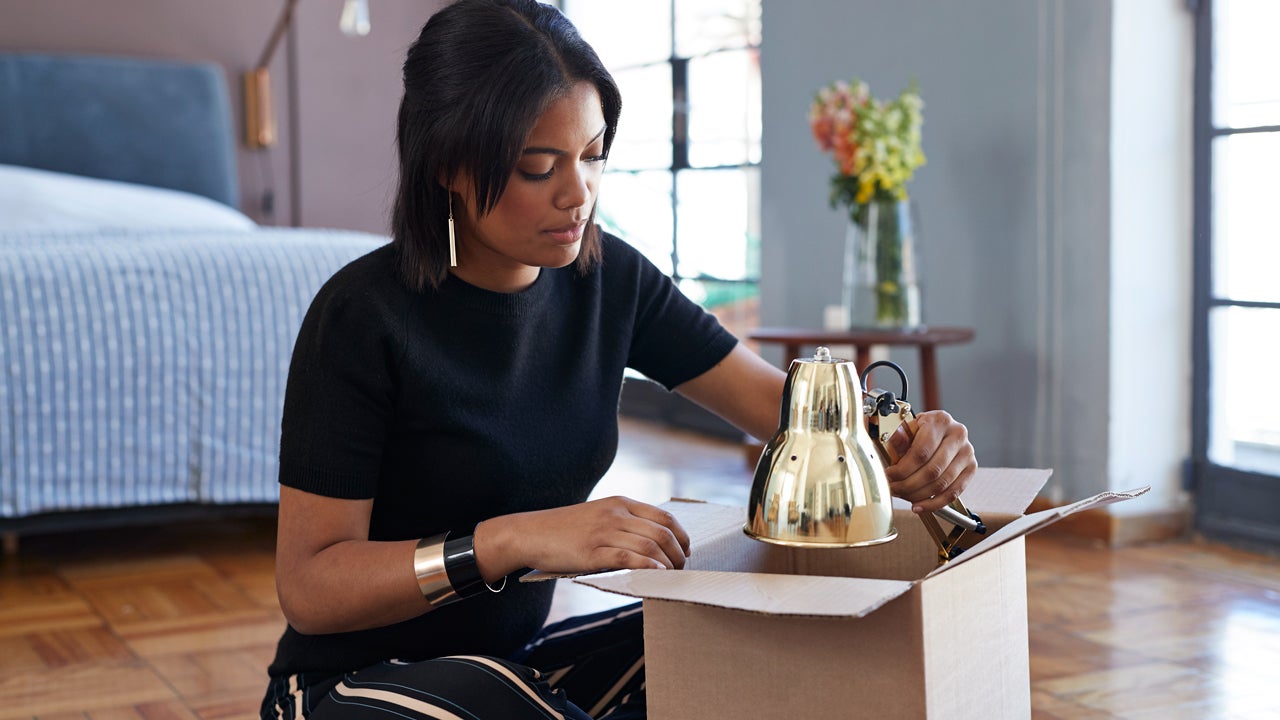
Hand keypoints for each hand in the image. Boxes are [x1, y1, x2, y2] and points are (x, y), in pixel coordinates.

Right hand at [479, 496, 690, 578]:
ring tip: (670, 576)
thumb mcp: (599, 515)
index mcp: (620, 503)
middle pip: (662, 533)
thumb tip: (654, 544)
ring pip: (649, 547)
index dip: (682, 536)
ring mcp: (604, 532)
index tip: (686, 551)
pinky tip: (656, 576)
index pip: (664, 517)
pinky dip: (648, 568)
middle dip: (678, 554)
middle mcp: (616, 514)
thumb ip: (624, 523)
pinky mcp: (592, 551)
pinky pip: (628, 558)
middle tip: (680, 568)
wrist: (531, 533)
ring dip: (667, 565)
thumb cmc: (566, 530)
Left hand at [883, 410, 977, 512]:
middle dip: (908, 485)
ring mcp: (967, 453)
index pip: (921, 452)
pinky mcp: (971, 469)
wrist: (940, 430)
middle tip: (894, 489)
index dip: (902, 469)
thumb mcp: (908, 428)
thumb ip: (900, 437)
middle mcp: (958, 435)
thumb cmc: (921, 430)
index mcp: (940, 421)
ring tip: (903, 496)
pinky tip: (919, 505)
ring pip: (942, 484)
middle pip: (932, 471)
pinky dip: (934, 503)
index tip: (889, 476)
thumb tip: (893, 441)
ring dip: (919, 495)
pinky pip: (953, 493)